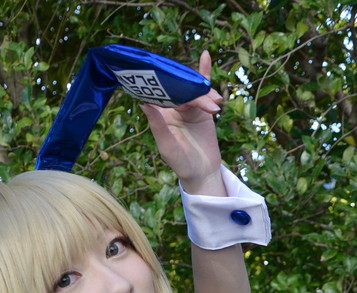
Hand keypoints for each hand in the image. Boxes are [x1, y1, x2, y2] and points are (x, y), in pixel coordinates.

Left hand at [141, 50, 223, 192]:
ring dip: (202, 93)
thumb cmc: (181, 163)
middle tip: (196, 98)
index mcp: (160, 115)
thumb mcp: (167, 146)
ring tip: (212, 104)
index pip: (157, 93)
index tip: (156, 67)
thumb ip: (158, 126)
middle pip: (178, 89)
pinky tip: (205, 56)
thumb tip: (144, 103)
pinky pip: (203, 88)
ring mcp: (188, 106)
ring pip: (193, 90)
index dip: (157, 81)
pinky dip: (205, 73)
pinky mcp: (202, 108)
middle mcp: (172, 108)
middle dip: (187, 89)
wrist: (202, 172)